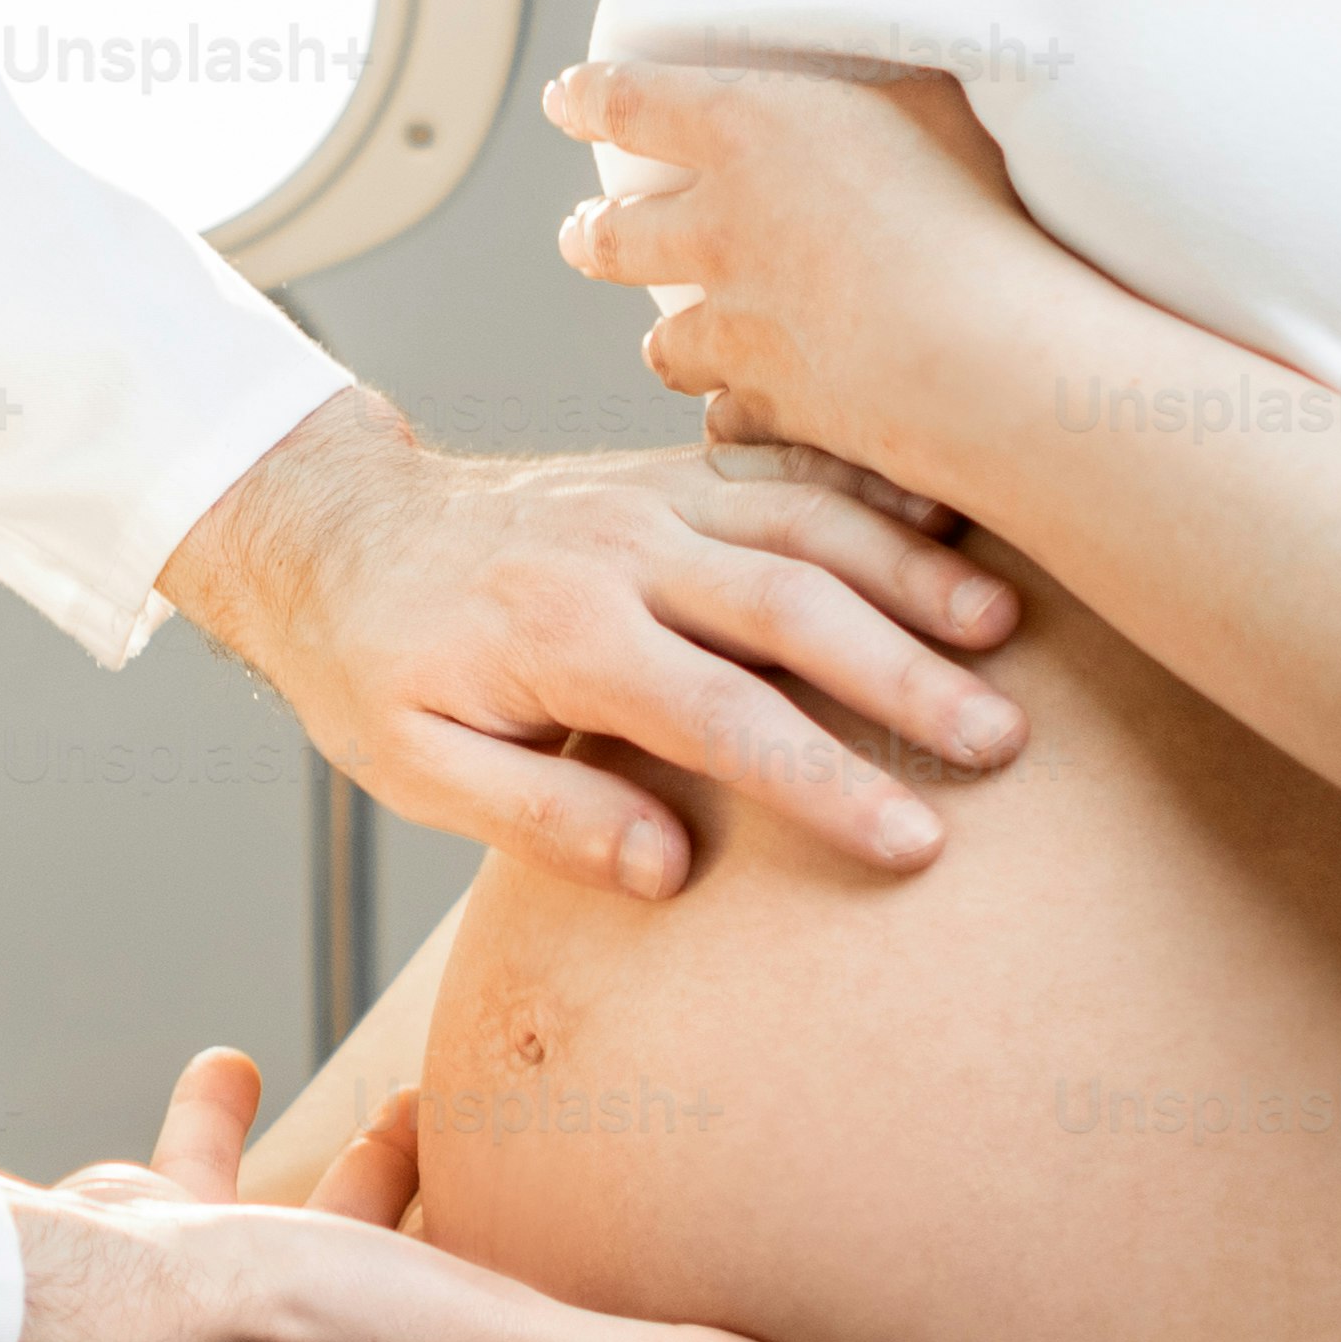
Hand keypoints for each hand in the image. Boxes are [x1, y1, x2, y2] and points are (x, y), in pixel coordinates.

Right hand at [0, 1046, 831, 1341]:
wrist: (110, 1295)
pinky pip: (219, 1185)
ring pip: (348, 1253)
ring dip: (389, 1188)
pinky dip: (227, 1125)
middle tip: (555, 1237)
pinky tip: (233, 1063)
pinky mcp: (190, 1257)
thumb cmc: (299, 1335)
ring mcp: (268, 1325)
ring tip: (422, 1111)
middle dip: (504, 1295)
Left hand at [160, 383, 1019, 900]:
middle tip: (1002, 740)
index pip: (719, 716)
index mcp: (560, 636)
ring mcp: (652, 499)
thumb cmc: (375, 670)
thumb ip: (543, 819)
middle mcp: (620, 550)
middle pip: (790, 606)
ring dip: (911, 572)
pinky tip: (950, 519)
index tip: (913, 841)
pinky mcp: (672, 475)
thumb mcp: (415, 771)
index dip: (824, 782)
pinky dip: (871, 490)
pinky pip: (786, 468)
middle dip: (905, 674)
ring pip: (805, 522)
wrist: (334, 532)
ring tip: (1005, 629)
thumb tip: (671, 873)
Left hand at [544, 59, 1090, 517]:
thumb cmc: (976, 205)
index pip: (630, 102)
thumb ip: (895, 81)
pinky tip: (752, 415)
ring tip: (668, 341)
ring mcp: (737, 329)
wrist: (979, 352)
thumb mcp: (938, 98)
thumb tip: (909, 51)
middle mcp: (717, 230)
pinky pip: (730, 417)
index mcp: (744, 131)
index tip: (564, 99)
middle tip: (578, 230)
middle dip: (589, 232)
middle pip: (613, 234)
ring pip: (664, 342)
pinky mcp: (772, 408)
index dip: (588, 99)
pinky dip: (739, 415)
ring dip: (666, 339)